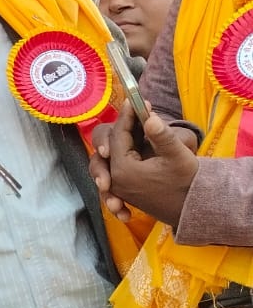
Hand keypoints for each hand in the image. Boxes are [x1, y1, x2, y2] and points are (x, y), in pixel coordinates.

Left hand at [100, 103, 199, 226]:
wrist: (194, 208)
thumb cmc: (187, 182)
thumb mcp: (177, 157)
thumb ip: (162, 136)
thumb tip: (150, 117)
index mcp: (123, 170)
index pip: (119, 136)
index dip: (128, 116)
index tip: (135, 99)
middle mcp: (115, 179)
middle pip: (113, 144)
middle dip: (124, 124)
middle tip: (136, 107)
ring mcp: (119, 186)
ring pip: (112, 154)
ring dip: (122, 137)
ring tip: (137, 120)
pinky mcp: (125, 189)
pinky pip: (118, 166)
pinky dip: (124, 151)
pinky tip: (137, 135)